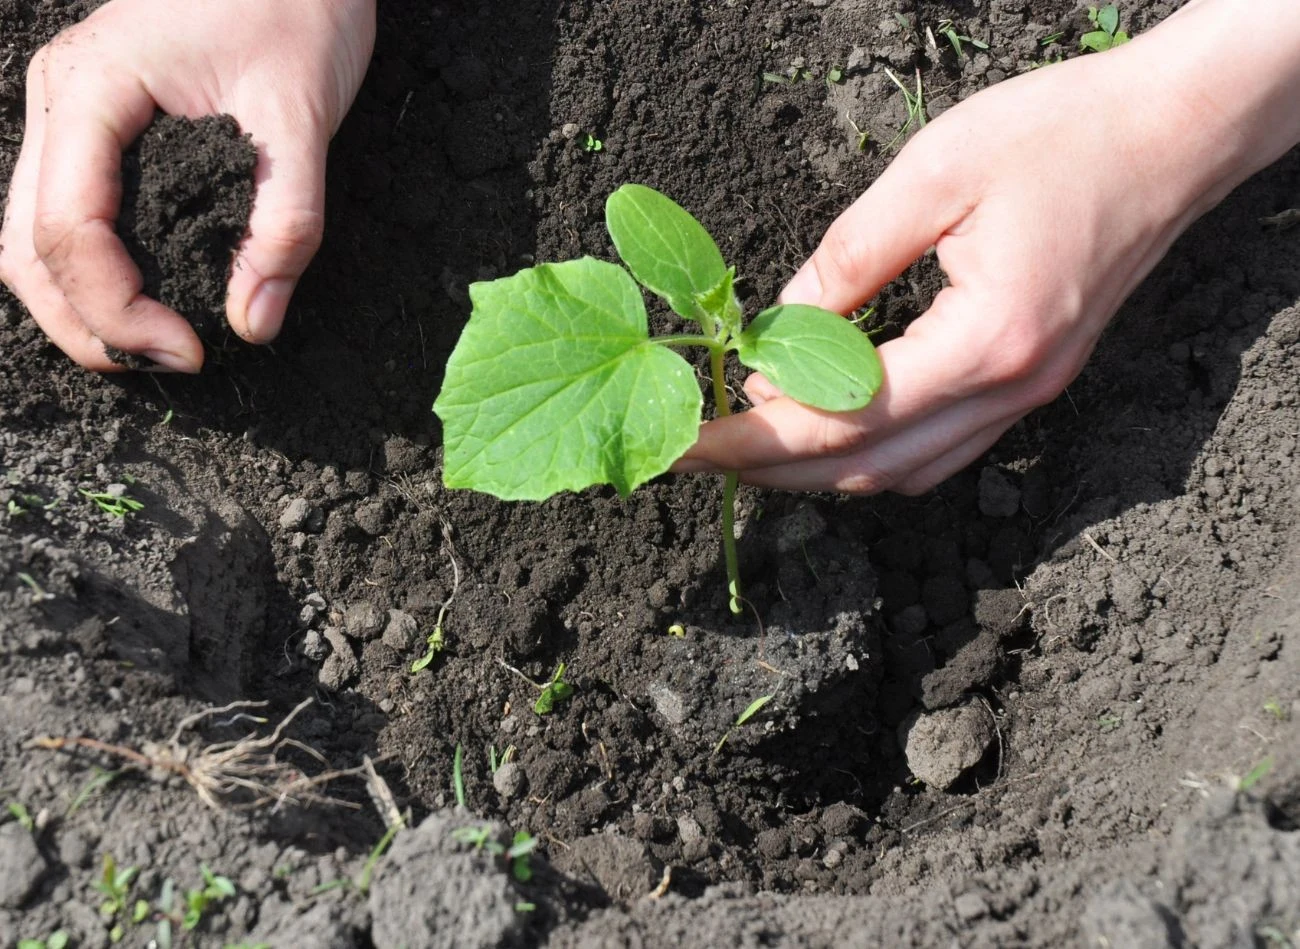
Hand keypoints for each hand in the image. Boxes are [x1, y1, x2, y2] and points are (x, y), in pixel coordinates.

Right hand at [0, 0, 374, 371]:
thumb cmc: (295, 7)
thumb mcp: (303, 116)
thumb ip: (285, 222)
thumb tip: (255, 323)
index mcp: (91, 91)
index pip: (68, 232)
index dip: (119, 311)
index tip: (193, 352)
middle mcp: (60, 105)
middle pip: (27, 250)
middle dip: (88, 326)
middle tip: (173, 364)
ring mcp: (71, 117)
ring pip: (33, 240)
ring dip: (84, 308)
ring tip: (160, 346)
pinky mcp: (99, 130)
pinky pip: (69, 217)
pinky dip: (96, 275)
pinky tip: (154, 302)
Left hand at [678, 0, 1299, 493]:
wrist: (1175, 134)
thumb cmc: (1063, 134)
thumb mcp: (934, 173)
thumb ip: (846, 259)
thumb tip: (774, 329)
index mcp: (986, 341)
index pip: (841, 420)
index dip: (752, 437)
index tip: (684, 444)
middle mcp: (1011, 391)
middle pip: (865, 467)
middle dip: (770, 468)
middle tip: (693, 451)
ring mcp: (1029, 398)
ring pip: (902, 474)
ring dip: (818, 471)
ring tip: (747, 443)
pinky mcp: (1033, 386)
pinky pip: (939, 454)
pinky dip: (872, 457)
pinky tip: (828, 431)